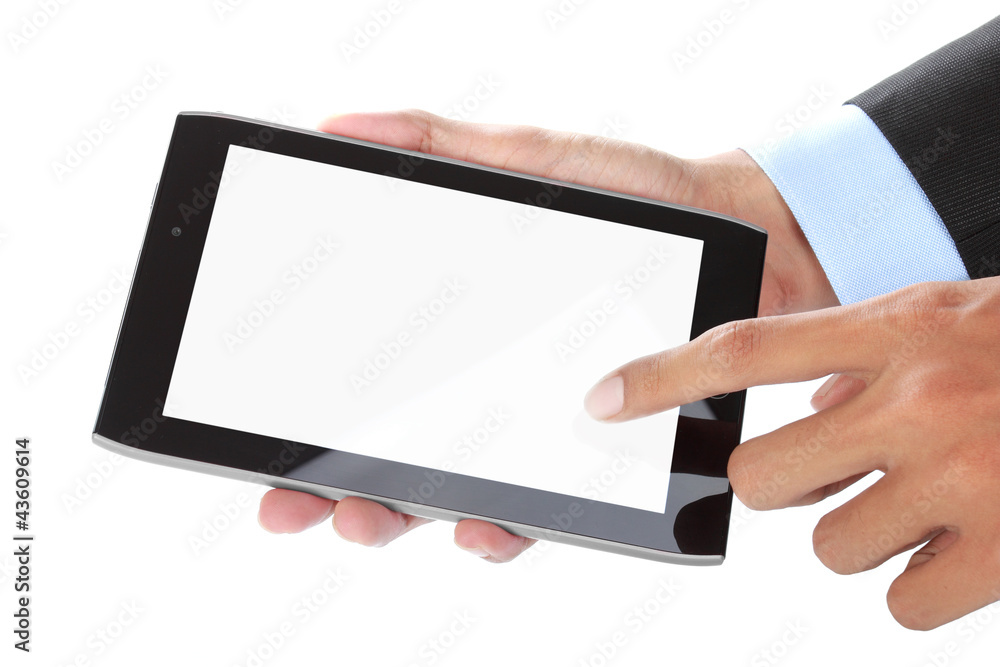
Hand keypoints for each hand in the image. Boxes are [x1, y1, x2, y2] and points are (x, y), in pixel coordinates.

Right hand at [258, 109, 837, 561]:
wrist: (749, 237)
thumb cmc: (643, 198)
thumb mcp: (538, 161)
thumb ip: (446, 149)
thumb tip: (341, 129)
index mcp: (462, 329)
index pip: (370, 383)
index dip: (311, 422)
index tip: (261, 443)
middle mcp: (489, 388)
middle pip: (389, 453)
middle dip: (329, 489)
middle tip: (289, 502)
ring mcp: (539, 428)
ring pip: (449, 495)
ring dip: (395, 517)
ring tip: (364, 513)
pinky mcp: (597, 459)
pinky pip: (541, 510)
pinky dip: (500, 528)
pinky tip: (481, 523)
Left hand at [583, 277, 999, 629]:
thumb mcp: (942, 318)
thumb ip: (858, 357)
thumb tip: (801, 409)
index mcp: (898, 330)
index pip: (745, 349)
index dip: (663, 377)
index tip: (604, 400)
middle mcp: (918, 401)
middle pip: (764, 476)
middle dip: (783, 483)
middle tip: (835, 467)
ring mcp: (963, 478)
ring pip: (831, 546)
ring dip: (863, 532)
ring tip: (923, 499)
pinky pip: (902, 602)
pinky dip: (921, 582)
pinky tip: (962, 544)